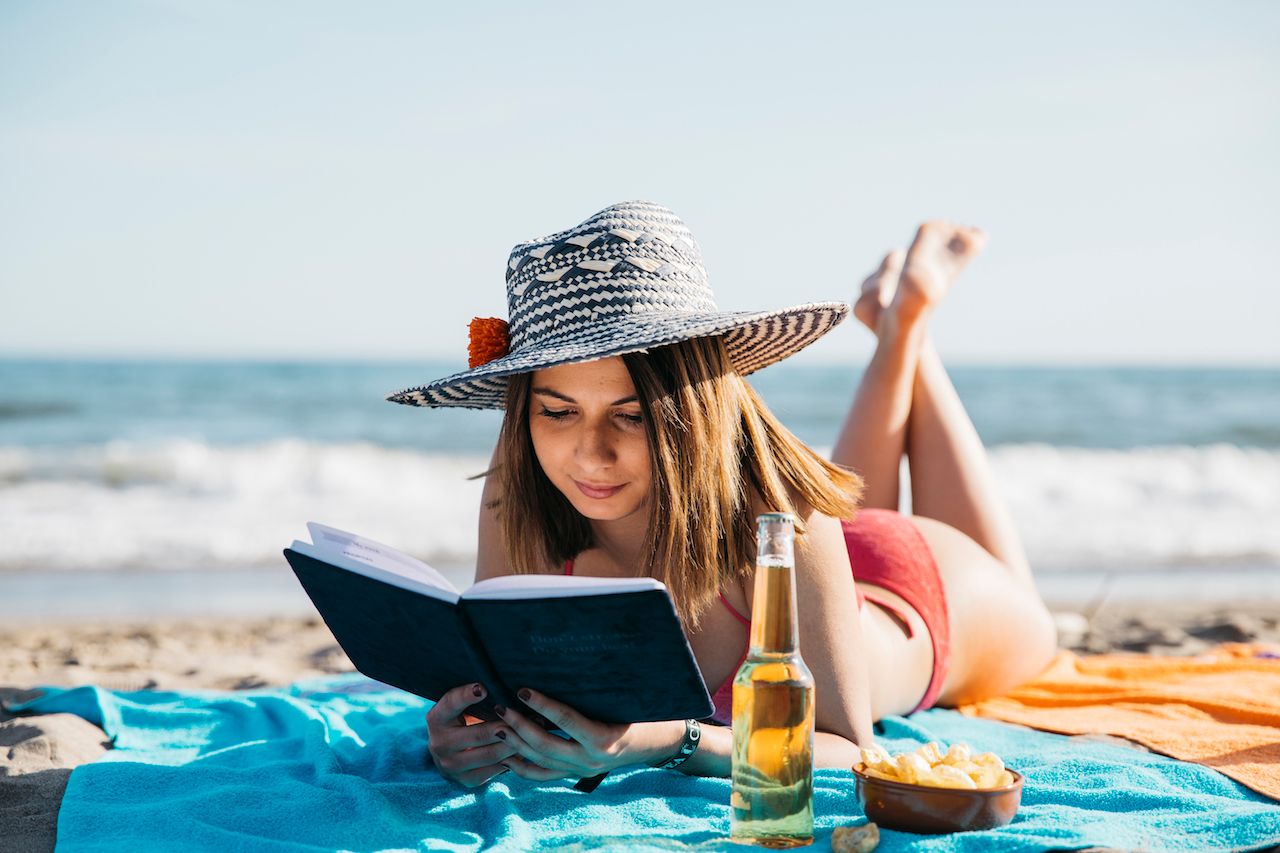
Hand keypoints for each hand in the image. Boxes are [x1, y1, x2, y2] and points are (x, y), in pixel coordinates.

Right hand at [425, 683, 523, 787]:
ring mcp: (451, 765)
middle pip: (479, 734)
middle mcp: (439, 744)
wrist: (449, 753)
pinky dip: (512, 759)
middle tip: (529, 715)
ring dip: (515, 743)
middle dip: (507, 724)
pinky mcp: (466, 780)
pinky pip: (495, 769)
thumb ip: (473, 697)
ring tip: (533, 731)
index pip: (451, 704)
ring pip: (491, 754)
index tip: (484, 688)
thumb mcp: (459, 707)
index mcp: (436, 719)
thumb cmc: (462, 719)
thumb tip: (502, 686)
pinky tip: (525, 749)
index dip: (466, 696)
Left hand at [494, 688, 683, 780]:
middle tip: (500, 707)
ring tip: (497, 726)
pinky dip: (523, 768)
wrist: (657, 743)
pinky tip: (505, 757)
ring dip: (516, 744)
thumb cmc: (644, 715)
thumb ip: (598, 691)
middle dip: (519, 726)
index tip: (522, 690)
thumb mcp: (626, 701)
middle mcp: (590, 760)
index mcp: (604, 739)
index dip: (542, 705)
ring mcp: (581, 770)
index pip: (566, 721)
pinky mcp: (576, 774)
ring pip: (541, 762)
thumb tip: (568, 664)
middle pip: (545, 745)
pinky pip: (544, 776)